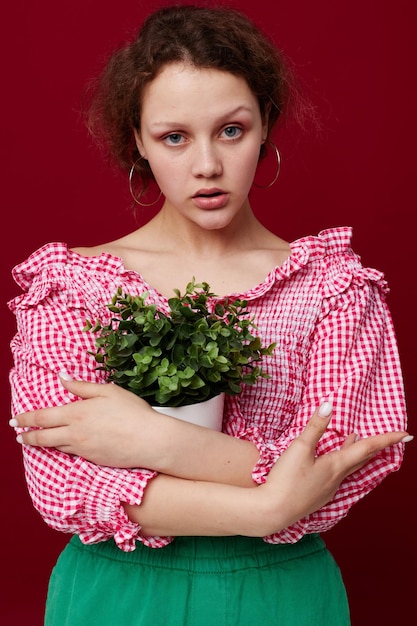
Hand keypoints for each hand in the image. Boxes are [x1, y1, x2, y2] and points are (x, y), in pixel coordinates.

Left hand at [10, 375, 163, 467]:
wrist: (149, 440)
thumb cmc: (132, 412)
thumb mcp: (107, 391)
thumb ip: (81, 387)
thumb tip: (63, 379)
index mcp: (76, 414)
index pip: (42, 418)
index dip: (26, 419)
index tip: (15, 420)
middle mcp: (75, 434)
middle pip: (42, 438)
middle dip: (27, 436)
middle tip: (18, 434)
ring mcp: (83, 449)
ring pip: (56, 447)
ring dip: (43, 444)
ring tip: (37, 440)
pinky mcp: (92, 460)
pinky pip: (72, 454)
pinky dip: (62, 449)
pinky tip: (64, 446)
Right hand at [260, 402, 411, 533]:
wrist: (272, 511)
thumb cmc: (286, 480)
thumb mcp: (299, 448)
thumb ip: (314, 427)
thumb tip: (328, 405)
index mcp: (336, 465)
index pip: (367, 448)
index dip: (387, 440)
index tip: (406, 435)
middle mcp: (337, 479)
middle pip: (361, 459)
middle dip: (375, 448)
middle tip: (388, 439)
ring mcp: (328, 490)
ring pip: (348, 468)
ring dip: (356, 454)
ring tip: (355, 440)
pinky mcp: (317, 496)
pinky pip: (336, 477)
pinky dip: (341, 465)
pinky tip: (331, 464)